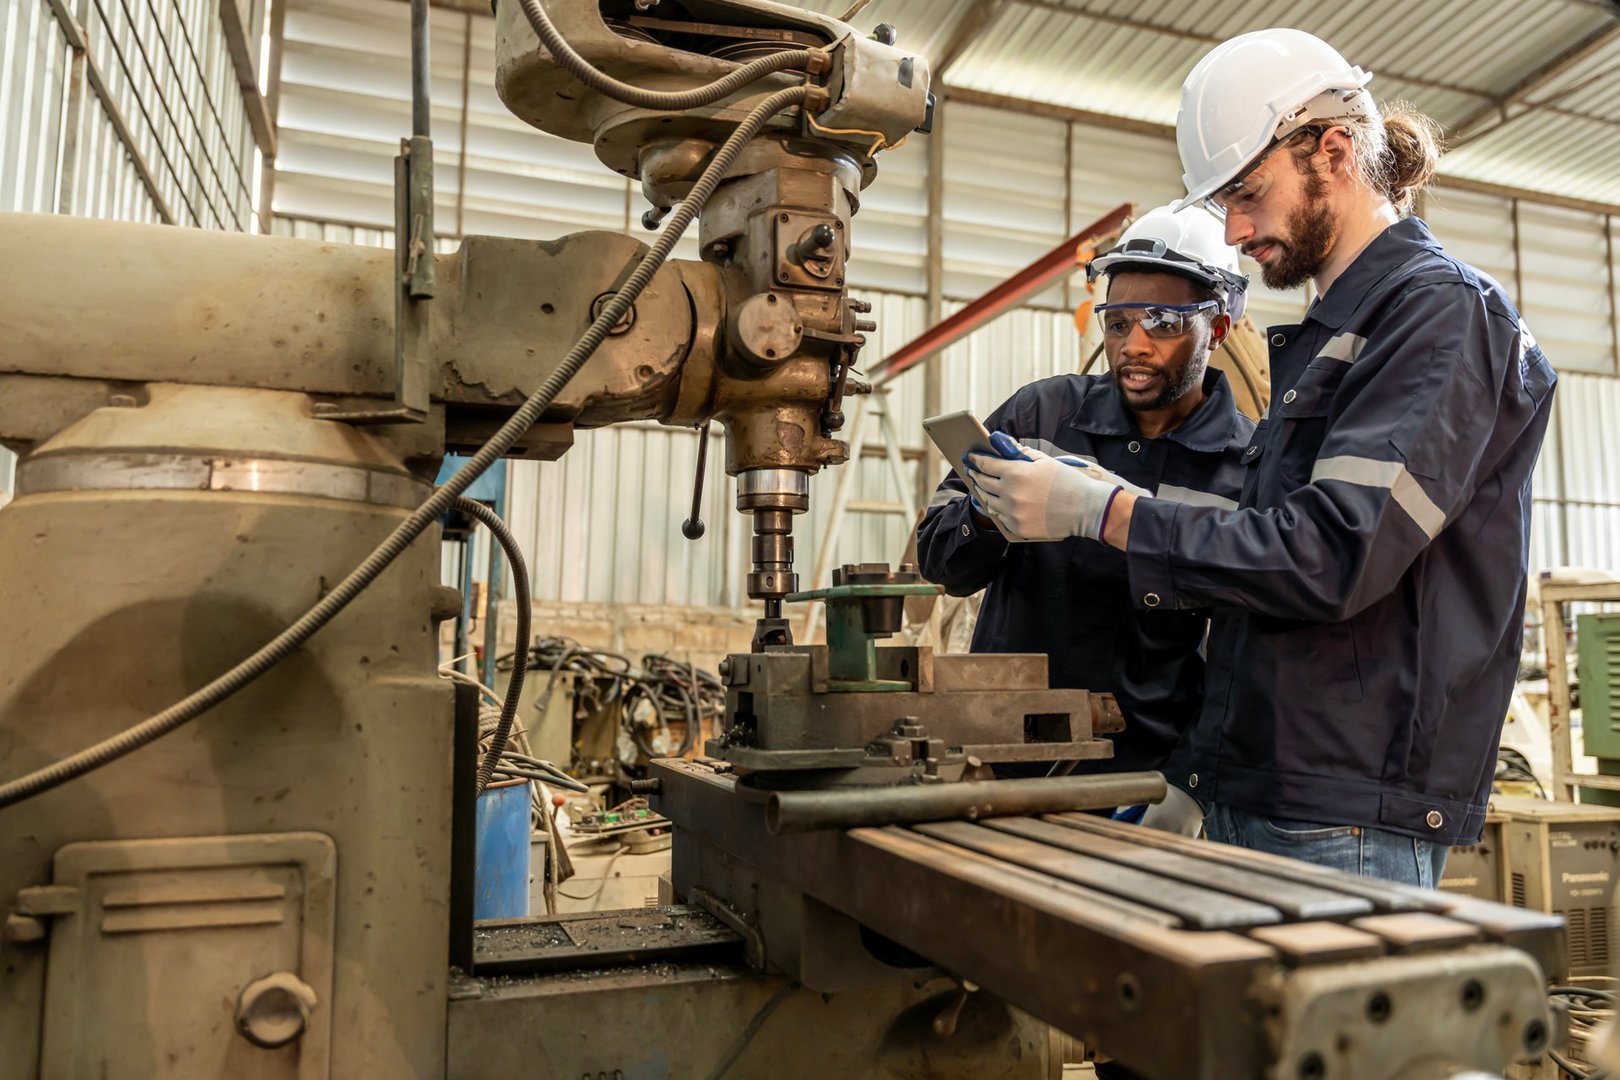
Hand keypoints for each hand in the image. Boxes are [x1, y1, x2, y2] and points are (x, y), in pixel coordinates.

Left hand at [966, 446, 1131, 540]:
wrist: (1086, 508)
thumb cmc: (1066, 481)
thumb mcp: (1044, 461)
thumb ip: (1020, 453)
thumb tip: (1003, 445)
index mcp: (1016, 473)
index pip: (987, 465)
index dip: (976, 460)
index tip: (970, 458)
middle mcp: (1010, 493)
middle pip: (984, 483)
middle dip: (976, 475)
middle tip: (972, 472)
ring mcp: (1013, 513)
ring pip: (989, 502)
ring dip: (984, 493)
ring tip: (982, 487)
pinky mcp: (1018, 527)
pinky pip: (1000, 517)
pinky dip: (997, 508)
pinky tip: (996, 503)